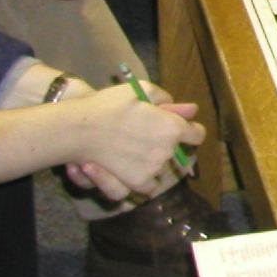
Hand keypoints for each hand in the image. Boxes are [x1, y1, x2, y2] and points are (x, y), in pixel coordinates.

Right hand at [62, 83, 201, 200]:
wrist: (79, 128)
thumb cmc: (110, 104)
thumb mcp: (142, 90)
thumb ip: (168, 101)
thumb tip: (190, 111)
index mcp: (172, 127)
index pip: (197, 135)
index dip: (191, 131)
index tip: (183, 130)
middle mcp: (167, 150)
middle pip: (177, 152)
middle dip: (166, 145)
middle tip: (145, 136)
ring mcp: (153, 169)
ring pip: (162, 168)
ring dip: (153, 162)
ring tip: (131, 149)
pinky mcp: (138, 182)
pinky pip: (150, 186)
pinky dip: (144, 180)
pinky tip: (130, 167)